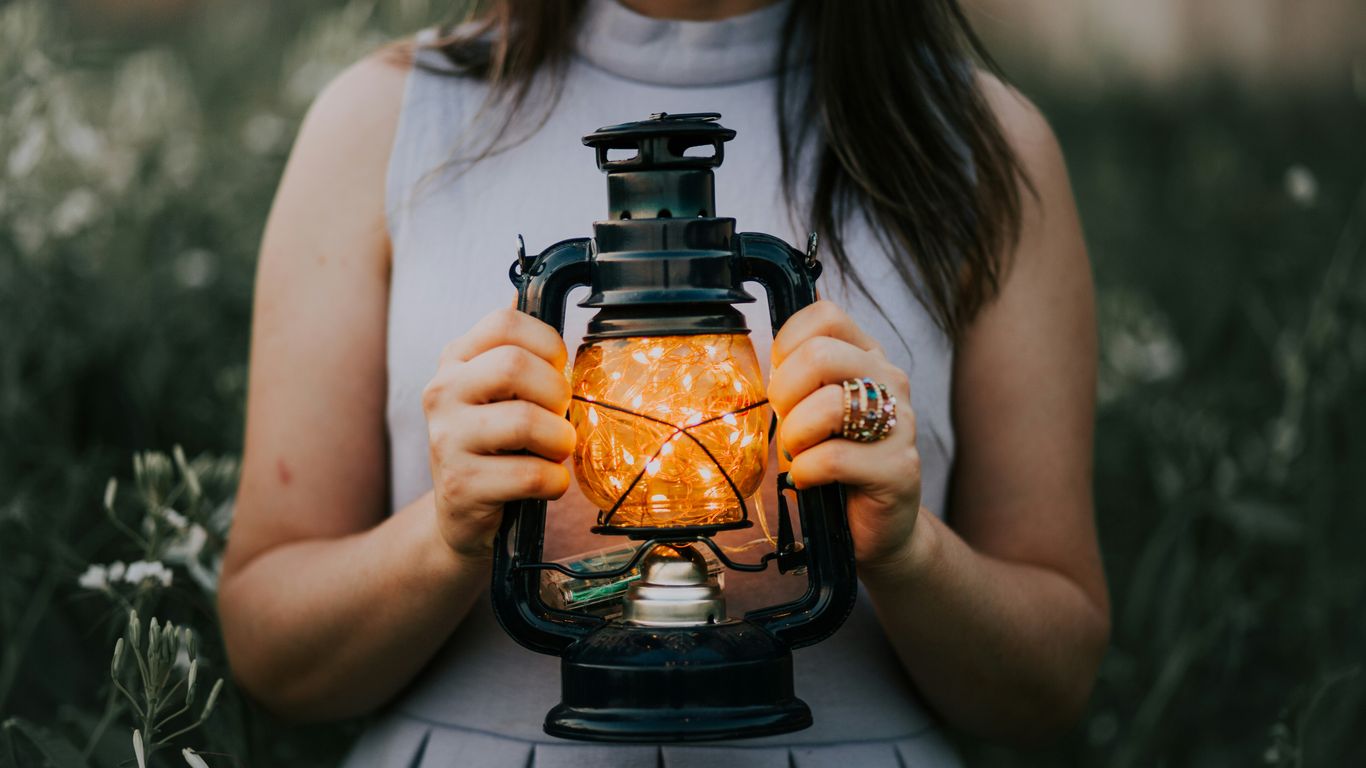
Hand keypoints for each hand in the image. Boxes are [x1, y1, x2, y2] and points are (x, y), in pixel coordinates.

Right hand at [422, 308, 575, 559]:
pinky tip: (547, 484)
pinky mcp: (460, 485)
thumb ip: (517, 348)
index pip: (506, 323)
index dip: (548, 344)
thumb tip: (532, 289)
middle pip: (515, 366)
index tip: (558, 371)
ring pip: (526, 421)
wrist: (464, 517)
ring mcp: (446, 438)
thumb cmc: (496, 446)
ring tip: (555, 451)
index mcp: (457, 360)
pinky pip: (531, 475)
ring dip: (560, 441)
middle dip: (557, 393)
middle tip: (560, 416)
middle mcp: (442, 391)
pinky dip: (555, 482)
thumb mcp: (501, 392)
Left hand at [769, 301, 921, 570]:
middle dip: (784, 392)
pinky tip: (809, 481)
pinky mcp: (899, 468)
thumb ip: (795, 377)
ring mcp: (900, 423)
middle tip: (785, 422)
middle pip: (820, 355)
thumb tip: (760, 357)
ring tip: (800, 454)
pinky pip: (832, 458)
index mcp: (867, 356)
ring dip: (796, 435)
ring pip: (828, 404)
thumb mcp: (808, 408)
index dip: (787, 345)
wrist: (873, 526)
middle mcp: (890, 381)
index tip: (781, 381)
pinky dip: (806, 472)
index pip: (825, 316)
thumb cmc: (832, 462)